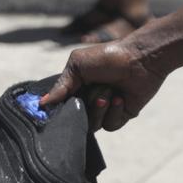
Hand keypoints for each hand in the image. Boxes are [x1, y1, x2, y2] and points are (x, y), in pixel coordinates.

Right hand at [43, 38, 165, 131]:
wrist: (140, 59)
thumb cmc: (108, 56)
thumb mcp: (78, 65)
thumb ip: (61, 85)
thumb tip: (42, 103)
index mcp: (76, 88)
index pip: (60, 108)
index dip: (58, 111)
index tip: (54, 111)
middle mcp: (88, 101)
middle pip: (75, 120)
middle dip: (83, 108)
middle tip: (93, 94)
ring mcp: (105, 109)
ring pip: (92, 125)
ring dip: (99, 109)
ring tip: (109, 93)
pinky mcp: (121, 115)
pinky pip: (110, 125)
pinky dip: (113, 112)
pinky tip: (120, 98)